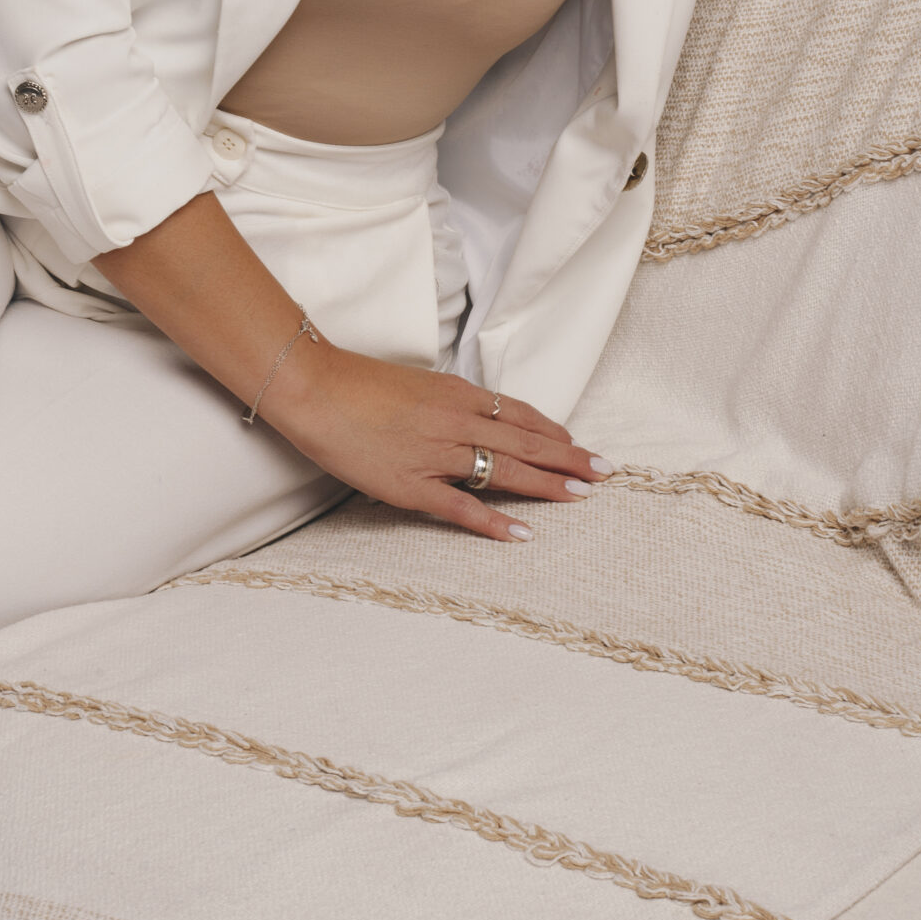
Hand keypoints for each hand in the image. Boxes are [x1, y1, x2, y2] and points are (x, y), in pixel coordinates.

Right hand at [266, 336, 608, 541]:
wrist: (315, 389)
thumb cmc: (359, 384)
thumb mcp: (416, 384)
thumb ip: (449, 401)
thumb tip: (478, 418)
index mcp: (457, 392)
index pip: (520, 414)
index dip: (554, 431)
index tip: (580, 445)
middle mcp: (456, 420)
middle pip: (525, 441)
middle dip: (569, 458)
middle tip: (605, 471)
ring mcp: (436, 454)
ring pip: (505, 471)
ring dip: (547, 485)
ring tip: (581, 496)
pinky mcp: (412, 486)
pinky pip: (463, 508)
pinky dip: (495, 523)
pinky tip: (523, 535)